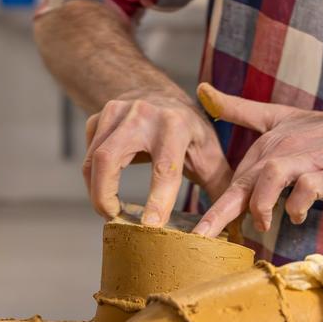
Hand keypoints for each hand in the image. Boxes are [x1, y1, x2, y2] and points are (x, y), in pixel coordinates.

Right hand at [83, 88, 231, 225]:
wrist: (160, 95)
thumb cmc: (188, 130)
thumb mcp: (208, 151)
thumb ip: (219, 185)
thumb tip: (234, 222)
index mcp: (176, 125)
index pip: (164, 167)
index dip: (158, 198)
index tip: (151, 226)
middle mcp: (143, 115)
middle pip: (110, 159)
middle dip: (105, 194)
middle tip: (113, 219)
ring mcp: (116, 114)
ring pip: (93, 159)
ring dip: (96, 190)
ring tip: (109, 211)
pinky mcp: (99, 118)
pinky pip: (88, 155)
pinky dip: (92, 178)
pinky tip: (105, 190)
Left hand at [193, 83, 322, 237]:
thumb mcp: (279, 116)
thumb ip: (239, 109)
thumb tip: (202, 89)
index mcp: (267, 142)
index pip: (235, 178)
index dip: (216, 206)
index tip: (196, 232)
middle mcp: (281, 149)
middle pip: (243, 182)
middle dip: (218, 214)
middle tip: (200, 238)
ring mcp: (304, 160)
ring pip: (270, 178)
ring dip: (260, 205)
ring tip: (262, 223)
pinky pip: (305, 190)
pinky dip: (297, 206)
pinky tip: (297, 215)